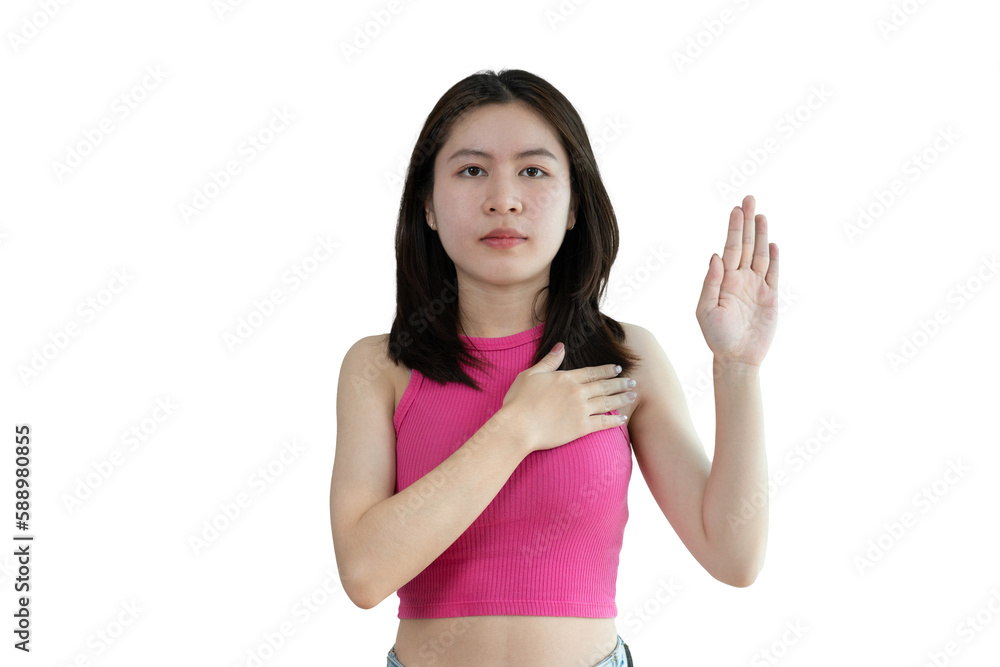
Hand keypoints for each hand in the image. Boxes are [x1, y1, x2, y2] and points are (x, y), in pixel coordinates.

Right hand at [500, 343, 634, 452]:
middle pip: (604, 386)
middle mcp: (578, 392)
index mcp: (566, 378)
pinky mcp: (581, 428)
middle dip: (620, 383)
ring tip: (632, 396)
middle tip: (632, 382)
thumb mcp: (531, 374)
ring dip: (622, 398)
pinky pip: (603, 423)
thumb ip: (549, 361)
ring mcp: (581, 410)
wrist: (518, 427)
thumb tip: (561, 346)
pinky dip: (615, 420)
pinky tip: (623, 419)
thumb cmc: (519, 401)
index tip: (617, 368)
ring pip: (608, 402)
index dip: (607, 370)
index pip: (592, 372)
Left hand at [696, 194, 778, 366]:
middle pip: (746, 245)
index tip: (737, 209)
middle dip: (747, 222)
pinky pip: (773, 274)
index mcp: (723, 280)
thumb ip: (710, 283)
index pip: (730, 248)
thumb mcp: (706, 310)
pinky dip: (775, 258)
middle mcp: (740, 279)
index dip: (734, 228)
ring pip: (760, 255)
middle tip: (749, 198)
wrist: (737, 357)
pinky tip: (774, 243)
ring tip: (761, 215)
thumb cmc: (717, 336)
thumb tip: (715, 256)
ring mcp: (756, 286)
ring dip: (761, 235)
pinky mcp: (770, 297)